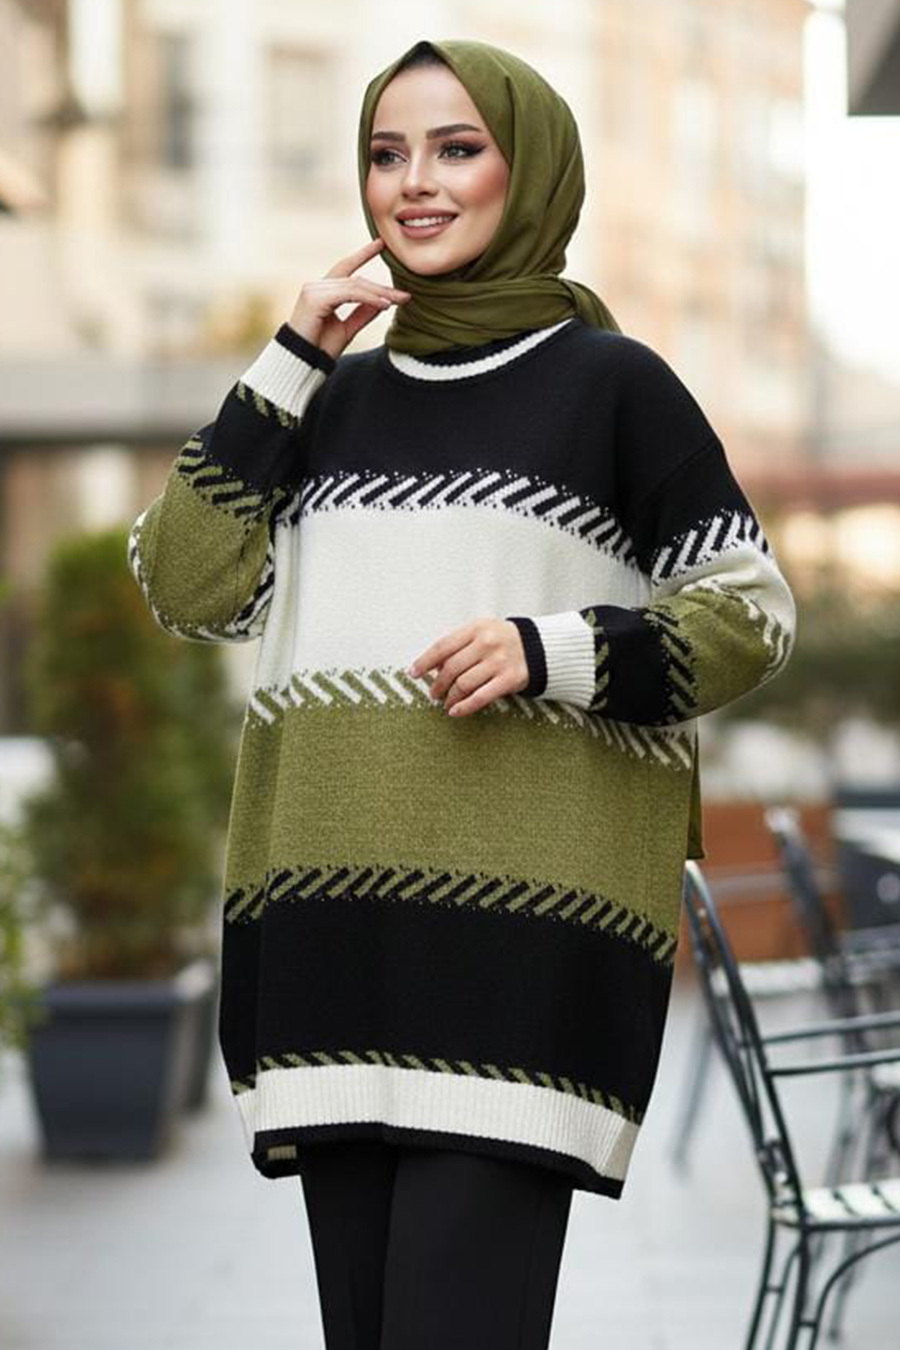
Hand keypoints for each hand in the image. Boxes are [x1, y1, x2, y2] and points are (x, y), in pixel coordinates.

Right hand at [287, 238, 411, 360]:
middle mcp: (316, 286)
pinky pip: (348, 294)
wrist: (301, 364)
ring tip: (398, 301)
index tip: (380, 244)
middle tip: (405, 295)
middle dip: (381, 288)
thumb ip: (362, 313)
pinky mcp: (314, 298)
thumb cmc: (319, 349)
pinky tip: (384, 304)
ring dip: (378, 294)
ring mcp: (314, 290)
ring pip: (354, 286)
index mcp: (322, 291)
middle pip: (355, 280)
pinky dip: (368, 298)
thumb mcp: (346, 329)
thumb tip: (382, 301)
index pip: (345, 267)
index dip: (362, 255)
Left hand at [407, 617, 529, 717]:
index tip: (413, 673)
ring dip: (450, 696)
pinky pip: (481, 697)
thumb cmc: (501, 640)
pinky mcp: (510, 679)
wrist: (537, 647)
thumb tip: (431, 667)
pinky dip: (464, 706)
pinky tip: (454, 711)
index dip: (424, 661)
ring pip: (464, 684)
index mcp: (476, 628)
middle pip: (451, 668)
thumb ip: (456, 645)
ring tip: (445, 702)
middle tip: (433, 693)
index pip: (443, 646)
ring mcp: (499, 661)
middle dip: (438, 683)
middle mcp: (487, 643)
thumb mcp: (479, 632)